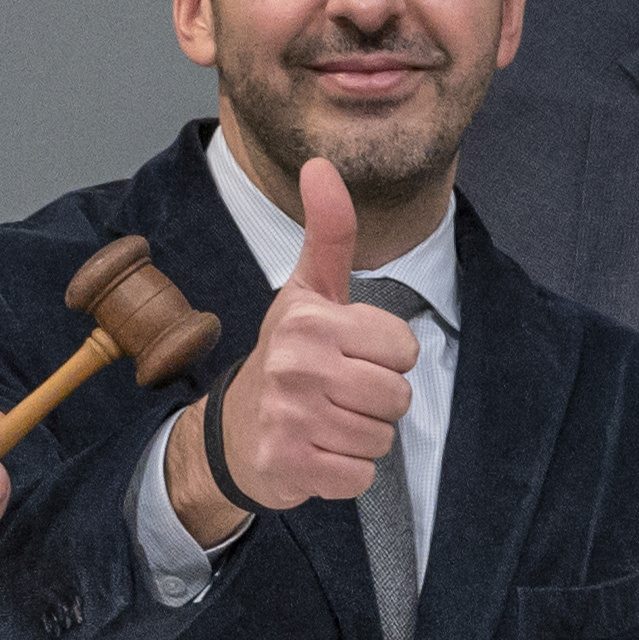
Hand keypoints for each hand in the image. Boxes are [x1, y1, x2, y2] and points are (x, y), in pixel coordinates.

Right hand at [177, 152, 419, 539]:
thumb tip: (321, 164)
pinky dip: (347, 472)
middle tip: (339, 394)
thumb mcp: (309, 291)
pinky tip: (318, 452)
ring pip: (382, 438)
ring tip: (328, 420)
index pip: (404, 348)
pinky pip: (360, 475)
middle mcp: (294, 364)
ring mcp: (288, 416)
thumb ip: (329, 233)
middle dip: (378, 402)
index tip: (351, 355)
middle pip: (398, 396)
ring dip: (362, 436)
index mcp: (309, 319)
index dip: (386, 357)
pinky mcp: (288, 463)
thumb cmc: (288, 355)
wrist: (235, 431)